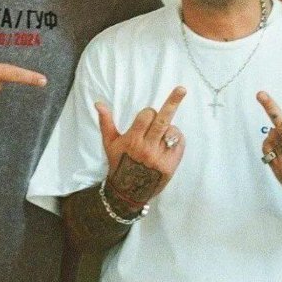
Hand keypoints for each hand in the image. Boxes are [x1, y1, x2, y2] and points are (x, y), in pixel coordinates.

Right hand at [96, 86, 185, 204]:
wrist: (128, 192)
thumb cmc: (119, 163)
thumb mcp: (110, 143)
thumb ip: (106, 122)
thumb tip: (98, 102)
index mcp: (132, 140)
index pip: (146, 115)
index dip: (148, 113)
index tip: (146, 118)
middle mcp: (146, 148)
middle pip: (162, 120)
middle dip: (172, 102)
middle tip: (182, 89)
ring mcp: (160, 157)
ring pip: (172, 130)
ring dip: (169, 128)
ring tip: (162, 136)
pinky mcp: (170, 165)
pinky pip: (179, 143)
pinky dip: (176, 139)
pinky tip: (168, 143)